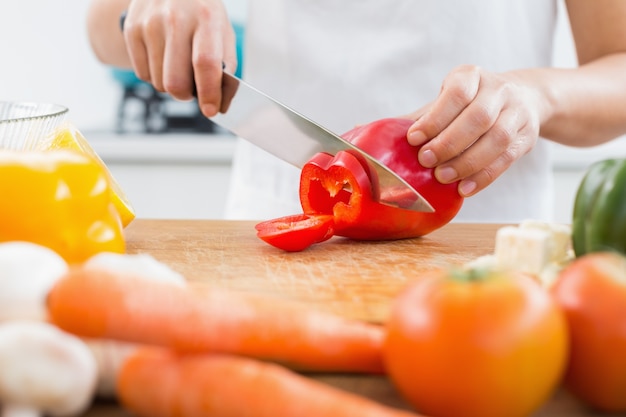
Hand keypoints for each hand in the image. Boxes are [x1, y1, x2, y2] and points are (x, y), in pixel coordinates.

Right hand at [123, 0, 236, 115]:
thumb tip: (219, 104)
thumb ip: (225, 69)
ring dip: (171, 84)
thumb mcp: (223, 33)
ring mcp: (150, 23)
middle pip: (175, 82)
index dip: (208, 93)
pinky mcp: (131, 29)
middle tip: (193, 88)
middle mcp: (176, 18)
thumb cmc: (202, 15)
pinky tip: (163, 57)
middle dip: (187, 95)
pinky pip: (143, 74)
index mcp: (206, 18)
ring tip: (178, 64)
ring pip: (158, 82)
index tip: (211, 109)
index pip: (205, 63)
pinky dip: (155, 75)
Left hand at [405, 65, 546, 196]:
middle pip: (479, 117)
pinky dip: (484, 177)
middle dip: (450, 143)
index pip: (457, 93)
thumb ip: (412, 119)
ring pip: (497, 139)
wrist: (521, 99)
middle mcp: (499, 89)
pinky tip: (464, 189)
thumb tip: (366, 131)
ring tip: (443, 178)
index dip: (435, 118)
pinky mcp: (527, 136)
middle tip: (426, 162)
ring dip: (468, 162)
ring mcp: (517, 112)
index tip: (413, 138)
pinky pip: (506, 159)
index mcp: (471, 76)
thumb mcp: (443, 103)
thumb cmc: (467, 106)